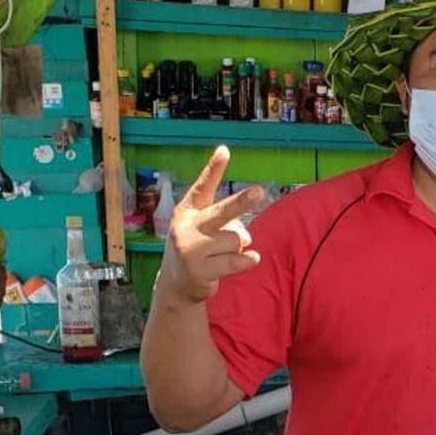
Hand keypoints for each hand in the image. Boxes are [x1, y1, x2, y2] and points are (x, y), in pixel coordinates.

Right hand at [156, 146, 264, 304]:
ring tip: (222, 254)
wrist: (177, 284)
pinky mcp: (200, 270)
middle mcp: (187, 227)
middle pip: (221, 212)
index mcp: (188, 211)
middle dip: (240, 203)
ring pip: (236, 240)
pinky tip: (249, 259)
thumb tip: (245, 238)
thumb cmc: (197, 248)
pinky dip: (248, 259)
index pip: (203, 186)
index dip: (213, 169)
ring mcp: (191, 250)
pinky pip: (238, 260)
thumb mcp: (203, 230)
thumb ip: (223, 224)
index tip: (224, 151)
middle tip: (259, 192)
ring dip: (239, 246)